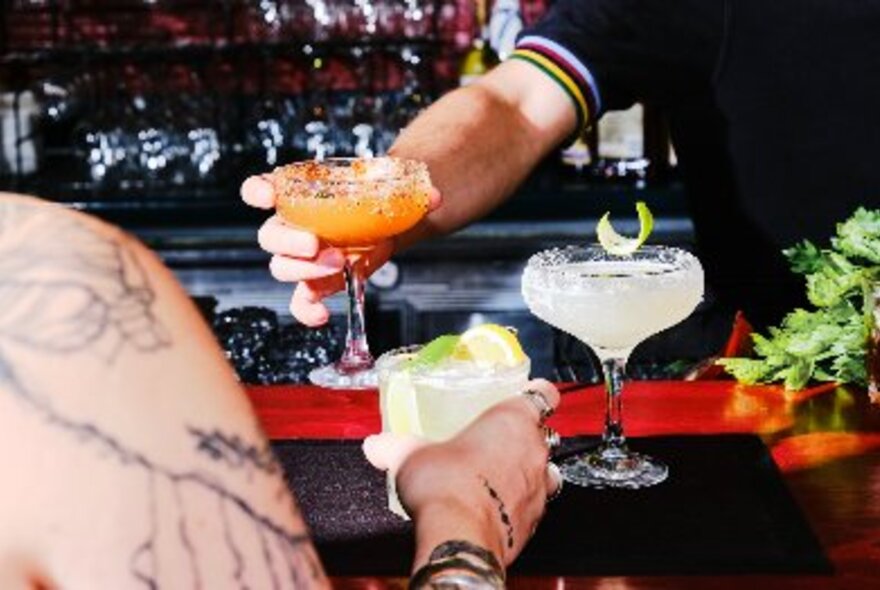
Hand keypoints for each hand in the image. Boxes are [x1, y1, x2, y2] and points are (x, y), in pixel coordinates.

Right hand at [240, 174, 440, 325]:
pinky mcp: (315, 283)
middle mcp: (293, 226)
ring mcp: (302, 258)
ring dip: (306, 271)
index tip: (267, 196)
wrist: (384, 225)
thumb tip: (433, 197)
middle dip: (289, 241)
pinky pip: (299, 300)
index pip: (264, 189)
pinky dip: (306, 310)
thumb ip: (411, 193)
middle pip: (270, 235)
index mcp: (300, 195)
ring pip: (282, 268)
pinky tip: (324, 315)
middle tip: (317, 243)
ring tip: (339, 266)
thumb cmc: (372, 203)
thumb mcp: (388, 191)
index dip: (258, 191)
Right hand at [363, 379, 561, 567]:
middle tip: (496, 441)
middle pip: (543, 434)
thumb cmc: (445, 485)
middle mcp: (534, 450)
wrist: (459, 537)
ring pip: (546, 471)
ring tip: (498, 477)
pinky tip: (494, 507)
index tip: (528, 392)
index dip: (537, 393)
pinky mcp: (535, 521)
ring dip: (528, 472)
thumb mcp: (410, 456)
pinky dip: (519, 504)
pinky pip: (534, 506)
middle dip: (524, 437)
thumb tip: (377, 445)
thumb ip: (394, 446)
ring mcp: (540, 488)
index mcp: (512, 420)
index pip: (543, 394)